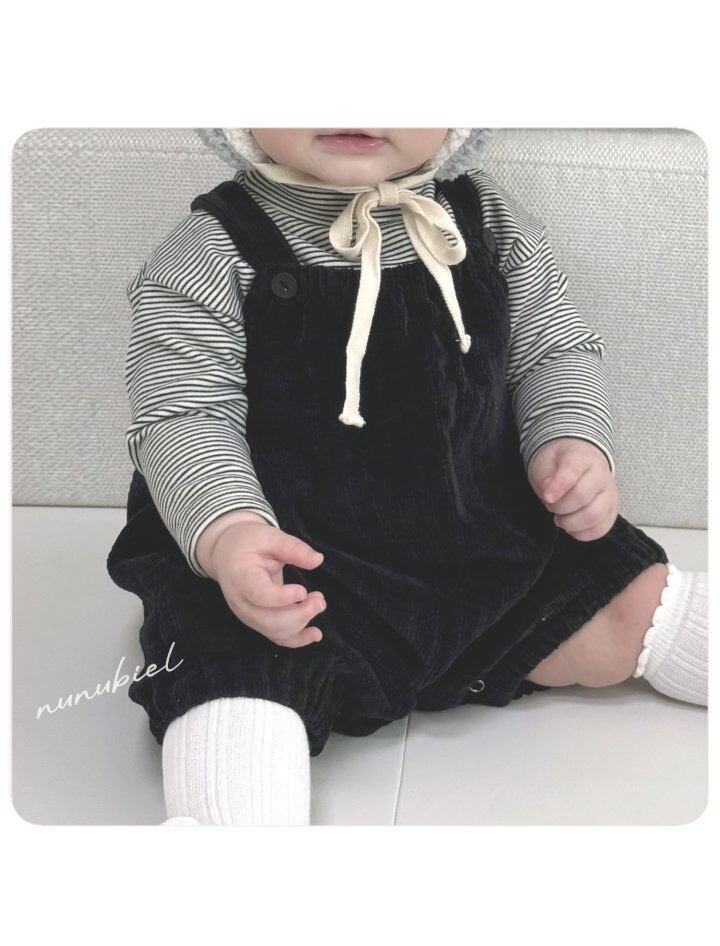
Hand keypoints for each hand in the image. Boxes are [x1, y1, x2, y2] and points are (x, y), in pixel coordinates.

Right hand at [197, 511, 326, 647]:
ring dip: (302, 623)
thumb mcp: (269, 536)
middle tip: (320, 600)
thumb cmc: (248, 543)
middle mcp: (241, 602)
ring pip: (275, 631)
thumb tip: (318, 560)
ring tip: (319, 602)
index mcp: (241, 578)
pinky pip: (276, 637)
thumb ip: (293, 548)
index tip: (303, 591)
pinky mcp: (257, 621)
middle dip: (300, 614)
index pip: (260, 596)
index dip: (283, 598)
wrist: (227, 554)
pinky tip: (315, 634)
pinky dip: (297, 639)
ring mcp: (247, 615)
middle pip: (270, 620)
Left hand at [527, 437, 618, 540]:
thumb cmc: (558, 464)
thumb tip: (550, 496)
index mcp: (581, 457)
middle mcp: (601, 474)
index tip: (547, 497)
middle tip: (551, 505)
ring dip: (570, 523)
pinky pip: (601, 529)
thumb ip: (545, 477)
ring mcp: (610, 493)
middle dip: (559, 507)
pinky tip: (571, 526)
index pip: (573, 471)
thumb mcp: (544, 463)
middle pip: (582, 497)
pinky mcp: (612, 510)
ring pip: (594, 516)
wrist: (580, 460)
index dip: (558, 487)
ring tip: (560, 518)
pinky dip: (582, 533)